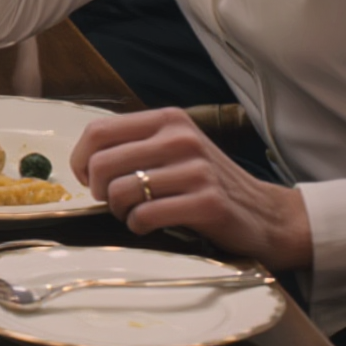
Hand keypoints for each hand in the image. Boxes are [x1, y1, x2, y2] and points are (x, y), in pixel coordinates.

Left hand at [71, 108, 311, 271]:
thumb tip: (83, 160)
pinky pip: (146, 215)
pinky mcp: (206, 202)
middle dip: (97, 189)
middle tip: (112, 201)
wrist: (265, 213)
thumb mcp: (175, 149)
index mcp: (168, 119)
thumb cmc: (208, 182)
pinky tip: (149, 226)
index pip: (98, 131)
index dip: (80, 160)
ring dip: (119, 211)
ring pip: (121, 191)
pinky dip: (138, 226)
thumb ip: (136, 144)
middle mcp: (181, 138)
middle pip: (102, 163)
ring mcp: (196, 169)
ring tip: (134, 213)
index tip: (86, 178)